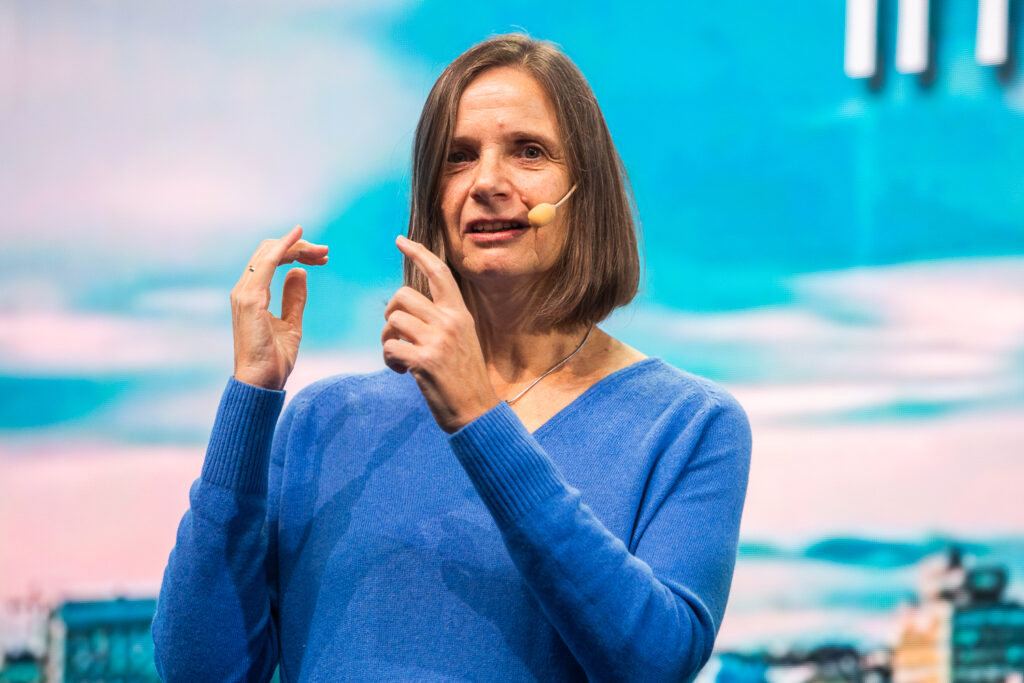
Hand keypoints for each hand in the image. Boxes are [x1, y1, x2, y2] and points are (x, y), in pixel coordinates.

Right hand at [231, 225, 328, 390]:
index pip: (270, 261)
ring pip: (269, 253)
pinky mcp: (250, 299)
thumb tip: (299, 273)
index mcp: (252, 295)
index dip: (295, 253)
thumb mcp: (291, 323)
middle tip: (325, 252)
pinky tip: (299, 238)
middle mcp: (244, 290)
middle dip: (299, 247)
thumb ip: (294, 298)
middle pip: (270, 252)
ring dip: (297, 246)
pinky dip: (283, 247)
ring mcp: (245, 293)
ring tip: (322, 251)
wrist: (261, 382)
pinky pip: (267, 263)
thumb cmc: (273, 359)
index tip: (321, 258)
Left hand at [382, 235, 498, 432]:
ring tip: (398, 356)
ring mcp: (438, 340)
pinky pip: (390, 347)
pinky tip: (400, 371)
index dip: (418, 252)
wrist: (477, 412)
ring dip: (386, 339)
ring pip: (392, 321)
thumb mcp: (463, 340)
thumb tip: (408, 309)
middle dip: (390, 313)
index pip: (439, 273)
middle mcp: (450, 322)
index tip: (400, 240)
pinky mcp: (425, 361)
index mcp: (460, 314)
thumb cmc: (465, 378)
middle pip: (403, 295)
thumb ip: (441, 320)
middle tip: (395, 334)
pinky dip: (388, 359)